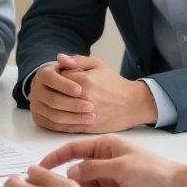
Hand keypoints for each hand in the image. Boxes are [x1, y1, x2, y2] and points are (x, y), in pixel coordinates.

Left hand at [29, 54, 156, 132]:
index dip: (58, 78)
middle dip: (54, 93)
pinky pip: (65, 126)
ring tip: (58, 102)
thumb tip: (59, 58)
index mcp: (85, 81)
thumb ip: (77, 60)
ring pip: (58, 113)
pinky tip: (59, 116)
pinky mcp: (87, 128)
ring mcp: (85, 115)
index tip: (63, 77)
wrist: (133, 104)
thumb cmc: (114, 82)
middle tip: (58, 91)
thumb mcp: (98, 65)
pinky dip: (58, 122)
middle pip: (56, 96)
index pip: (58, 78)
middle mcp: (84, 98)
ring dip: (54, 108)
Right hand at [40, 136, 186, 186]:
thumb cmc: (153, 172)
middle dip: (64, 181)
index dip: (56, 157)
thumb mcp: (121, 166)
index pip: (74, 150)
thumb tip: (70, 173)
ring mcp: (108, 183)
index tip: (39, 167)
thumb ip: (94, 169)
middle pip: (76, 171)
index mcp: (106, 147)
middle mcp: (104, 164)